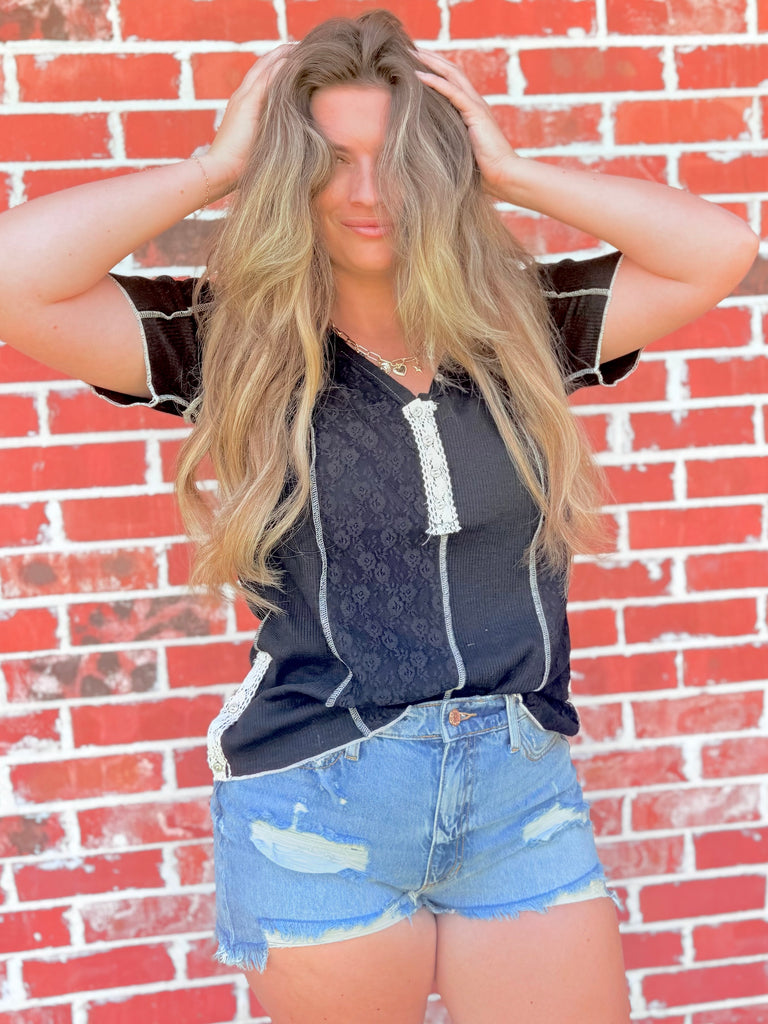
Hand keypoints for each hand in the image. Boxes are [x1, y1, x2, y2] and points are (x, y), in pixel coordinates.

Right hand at [203, 44, 293, 193]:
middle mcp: (241, 98)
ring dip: (281, 55)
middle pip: (262, 68)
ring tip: (299, 47)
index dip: (276, 68)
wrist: (220, 171)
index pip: (261, 80)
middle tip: (300, 47)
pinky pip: (265, 79)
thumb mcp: (258, 147)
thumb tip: (290, 141)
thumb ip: (269, 137)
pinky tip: (292, 59)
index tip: (295, 62)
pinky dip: (278, 67)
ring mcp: (242, 98)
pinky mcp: (246, 103)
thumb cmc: (240, 168)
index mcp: (243, 107)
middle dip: (280, 56)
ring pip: (264, 68)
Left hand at [414, 50, 517, 197]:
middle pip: (453, 71)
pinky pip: (453, 92)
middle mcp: (475, 103)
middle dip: (432, 58)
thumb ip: (448, 142)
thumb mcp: (460, 151)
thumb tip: (425, 149)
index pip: (453, 82)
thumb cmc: (483, 171)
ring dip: (432, 62)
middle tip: (412, 49)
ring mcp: (476, 106)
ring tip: (413, 53)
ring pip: (453, 74)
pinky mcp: (476, 113)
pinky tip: (419, 75)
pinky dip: (435, 82)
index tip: (417, 64)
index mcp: (473, 110)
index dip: (437, 70)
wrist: (504, 175)